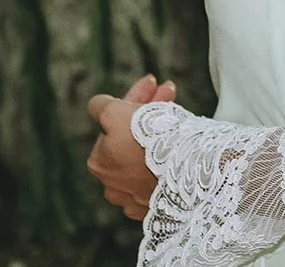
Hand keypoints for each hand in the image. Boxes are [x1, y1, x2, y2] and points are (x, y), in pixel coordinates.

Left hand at [87, 74, 174, 220]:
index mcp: (98, 161)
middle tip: (168, 89)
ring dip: (161, 130)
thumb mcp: (114, 113)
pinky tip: (177, 141)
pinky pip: (162, 170)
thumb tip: (97, 105)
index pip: (113, 120)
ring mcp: (137, 195)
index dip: (133, 97)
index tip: (153, 82)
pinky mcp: (160, 202)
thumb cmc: (148, 142)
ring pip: (147, 152)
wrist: (187, 171)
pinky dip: (169, 154)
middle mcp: (112, 182)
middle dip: (149, 109)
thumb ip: (100, 106)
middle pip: (130, 135)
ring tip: (179, 113)